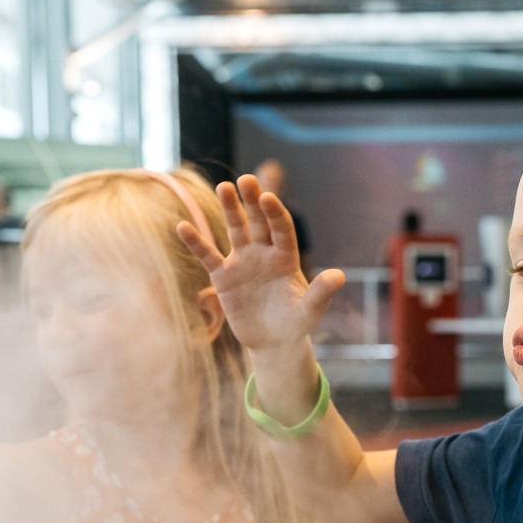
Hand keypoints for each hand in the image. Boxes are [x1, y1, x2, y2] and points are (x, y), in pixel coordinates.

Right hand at [176, 175, 344, 353]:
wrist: (273, 342)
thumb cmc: (296, 324)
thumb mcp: (310, 311)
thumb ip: (321, 293)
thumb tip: (339, 276)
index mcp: (286, 256)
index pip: (281, 228)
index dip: (275, 213)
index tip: (269, 197)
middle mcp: (264, 253)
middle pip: (258, 221)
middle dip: (252, 201)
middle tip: (245, 180)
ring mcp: (242, 262)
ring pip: (235, 230)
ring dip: (229, 209)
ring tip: (223, 187)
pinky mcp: (223, 277)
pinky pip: (208, 256)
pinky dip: (196, 242)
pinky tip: (182, 226)